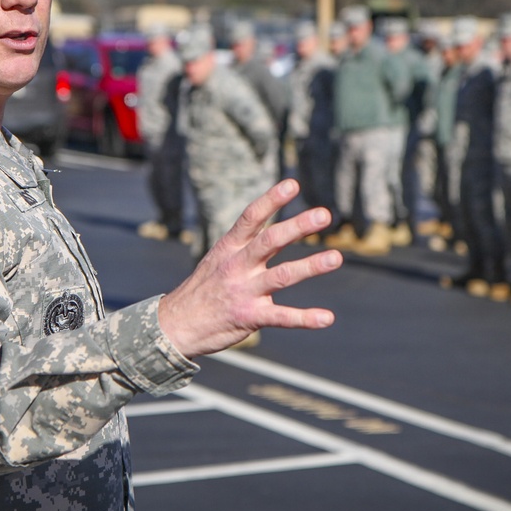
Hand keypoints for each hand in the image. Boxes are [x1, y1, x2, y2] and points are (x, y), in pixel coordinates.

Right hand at [158, 179, 341, 356]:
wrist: (176, 326)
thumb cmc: (203, 289)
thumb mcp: (217, 259)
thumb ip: (244, 244)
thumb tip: (268, 221)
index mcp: (229, 248)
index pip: (251, 218)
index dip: (271, 199)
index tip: (292, 184)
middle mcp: (237, 266)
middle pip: (270, 240)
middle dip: (298, 226)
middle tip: (324, 214)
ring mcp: (243, 291)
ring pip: (281, 276)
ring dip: (310, 266)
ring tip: (335, 257)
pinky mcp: (248, 317)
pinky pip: (281, 317)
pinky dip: (305, 318)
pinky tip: (327, 318)